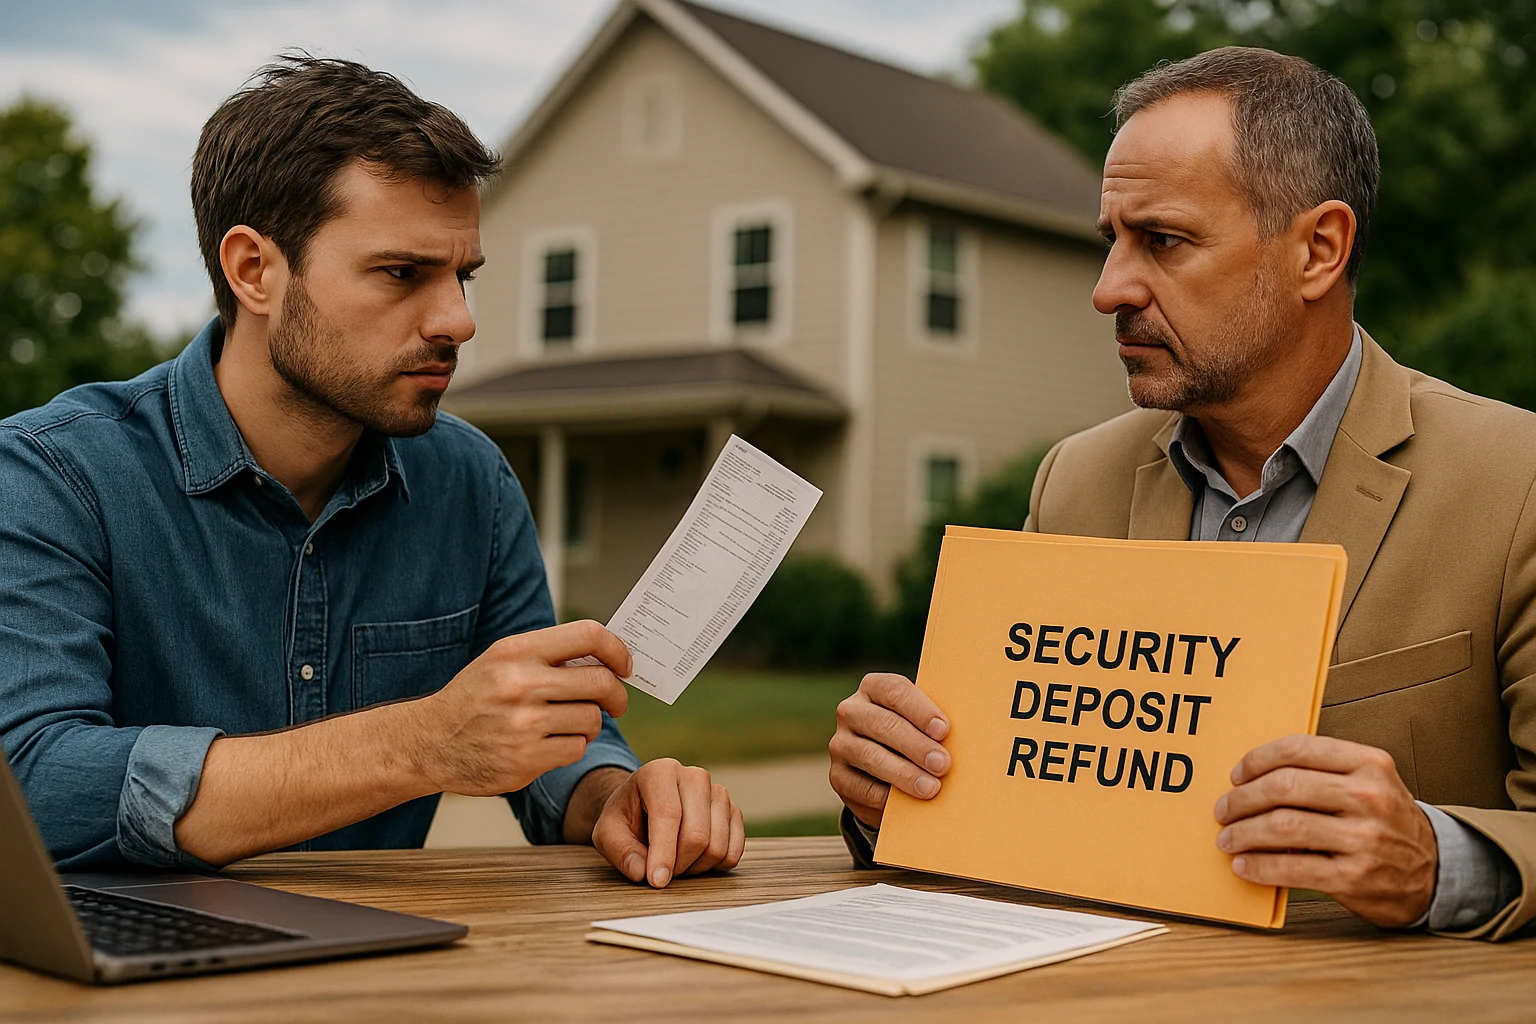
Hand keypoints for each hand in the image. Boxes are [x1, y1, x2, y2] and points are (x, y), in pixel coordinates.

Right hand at [406, 620, 629, 796]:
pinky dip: (572, 747)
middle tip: (616, 703)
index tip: (625, 665)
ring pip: (591, 720)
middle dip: (617, 695)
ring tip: (570, 724)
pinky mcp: (525, 760)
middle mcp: (521, 684)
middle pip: (600, 683)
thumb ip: (550, 655)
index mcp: (517, 651)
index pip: (588, 635)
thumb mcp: (503, 660)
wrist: (428, 742)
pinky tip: (551, 743)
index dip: (616, 649)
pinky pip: (576, 749)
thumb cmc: (476, 697)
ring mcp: (523, 725)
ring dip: (590, 725)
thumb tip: (610, 658)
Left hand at [590, 759, 744, 886]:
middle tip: (660, 873)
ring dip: (695, 868)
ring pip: (717, 845)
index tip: (656, 881)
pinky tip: (695, 860)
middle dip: (678, 865)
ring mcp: (718, 792)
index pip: (668, 814)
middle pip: (697, 835)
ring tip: (675, 863)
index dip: (664, 853)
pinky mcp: (733, 810)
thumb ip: (619, 851)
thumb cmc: (627, 817)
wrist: (646, 805)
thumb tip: (641, 872)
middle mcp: (694, 776)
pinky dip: (715, 866)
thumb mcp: (608, 832)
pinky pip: (734, 850)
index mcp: (660, 772)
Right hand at [828, 673, 951, 828]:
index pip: (893, 690)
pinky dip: (887, 796)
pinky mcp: (838, 776)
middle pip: (882, 724)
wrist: (887, 769)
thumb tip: (973, 734)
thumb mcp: (924, 722)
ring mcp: (841, 744)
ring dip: (903, 773)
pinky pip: (861, 787)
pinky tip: (908, 803)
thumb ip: (937, 723)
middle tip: (943, 764)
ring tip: (931, 788)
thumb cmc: (918, 736)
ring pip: (870, 756)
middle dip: (915, 745)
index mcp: (873, 688)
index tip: (943, 730)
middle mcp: (851, 711)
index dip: (919, 709)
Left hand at [1215, 734, 1437, 927]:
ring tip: (1228, 839)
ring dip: (1243, 833)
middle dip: (1242, 799)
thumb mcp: (1370, 782)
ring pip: (1283, 827)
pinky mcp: (1355, 877)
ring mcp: (1363, 838)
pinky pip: (1292, 868)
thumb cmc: (1386, 822)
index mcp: (1369, 763)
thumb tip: (1253, 777)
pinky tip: (1244, 866)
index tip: (1236, 775)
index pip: (1298, 749)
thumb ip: (1322, 771)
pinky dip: (1260, 867)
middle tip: (1223, 810)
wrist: (1435, 872)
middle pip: (1284, 787)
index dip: (1257, 760)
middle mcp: (1368, 797)